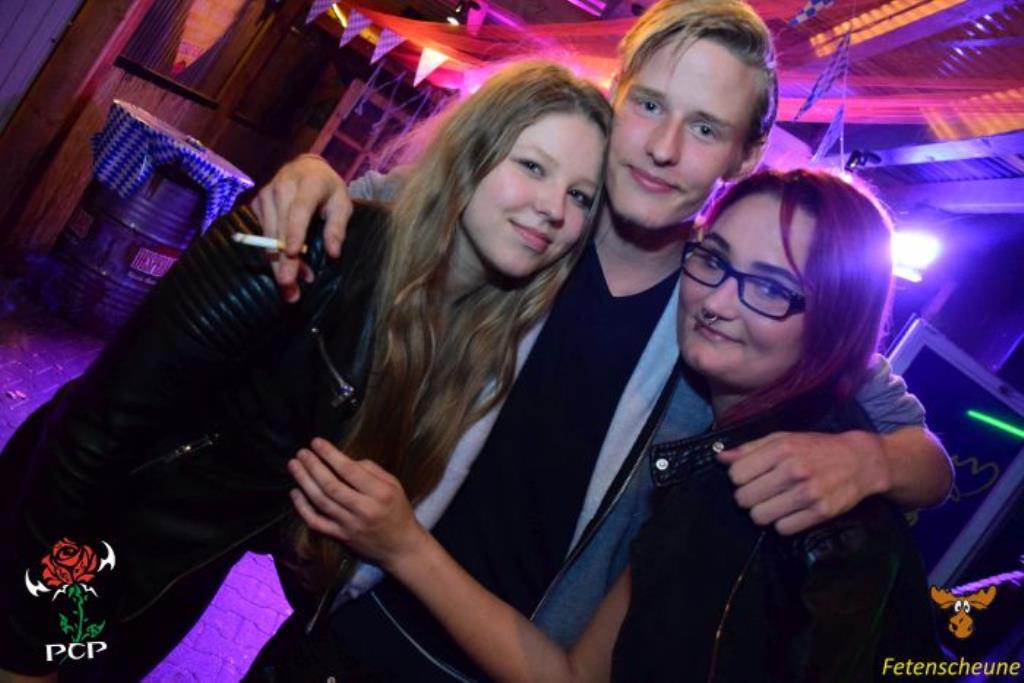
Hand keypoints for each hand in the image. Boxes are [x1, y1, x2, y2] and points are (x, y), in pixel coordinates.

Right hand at [250, 155, 351, 301]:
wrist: (305, 168)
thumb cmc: (328, 189)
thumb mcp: (343, 203)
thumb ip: (338, 227)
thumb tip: (333, 253)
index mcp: (308, 184)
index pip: (298, 211)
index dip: (294, 233)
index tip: (293, 254)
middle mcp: (282, 187)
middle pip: (280, 229)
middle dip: (285, 261)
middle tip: (289, 289)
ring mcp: (265, 194)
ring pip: (268, 235)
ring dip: (279, 262)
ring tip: (291, 286)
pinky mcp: (257, 203)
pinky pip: (263, 233)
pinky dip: (273, 252)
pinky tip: (287, 266)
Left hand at [288, 437, 423, 568]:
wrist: (401, 547)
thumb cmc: (398, 511)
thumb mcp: (394, 485)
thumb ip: (371, 470)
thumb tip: (345, 460)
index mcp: (380, 493)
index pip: (350, 471)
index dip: (331, 455)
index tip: (317, 442)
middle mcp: (364, 510)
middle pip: (331, 486)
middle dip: (313, 466)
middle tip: (301, 452)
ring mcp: (349, 525)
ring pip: (321, 502)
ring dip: (304, 482)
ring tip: (294, 466)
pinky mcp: (340, 537)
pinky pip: (316, 522)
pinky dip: (302, 508)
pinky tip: (294, 493)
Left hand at [717, 430, 890, 534]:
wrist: (860, 461)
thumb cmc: (816, 448)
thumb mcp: (783, 438)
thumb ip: (750, 448)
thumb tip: (720, 458)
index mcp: (781, 449)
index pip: (736, 474)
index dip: (739, 478)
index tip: (749, 477)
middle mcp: (794, 470)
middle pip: (744, 498)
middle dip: (748, 497)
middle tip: (760, 492)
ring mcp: (808, 493)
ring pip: (760, 516)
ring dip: (762, 512)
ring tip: (774, 503)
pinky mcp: (820, 513)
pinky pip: (782, 529)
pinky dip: (782, 523)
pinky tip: (790, 511)